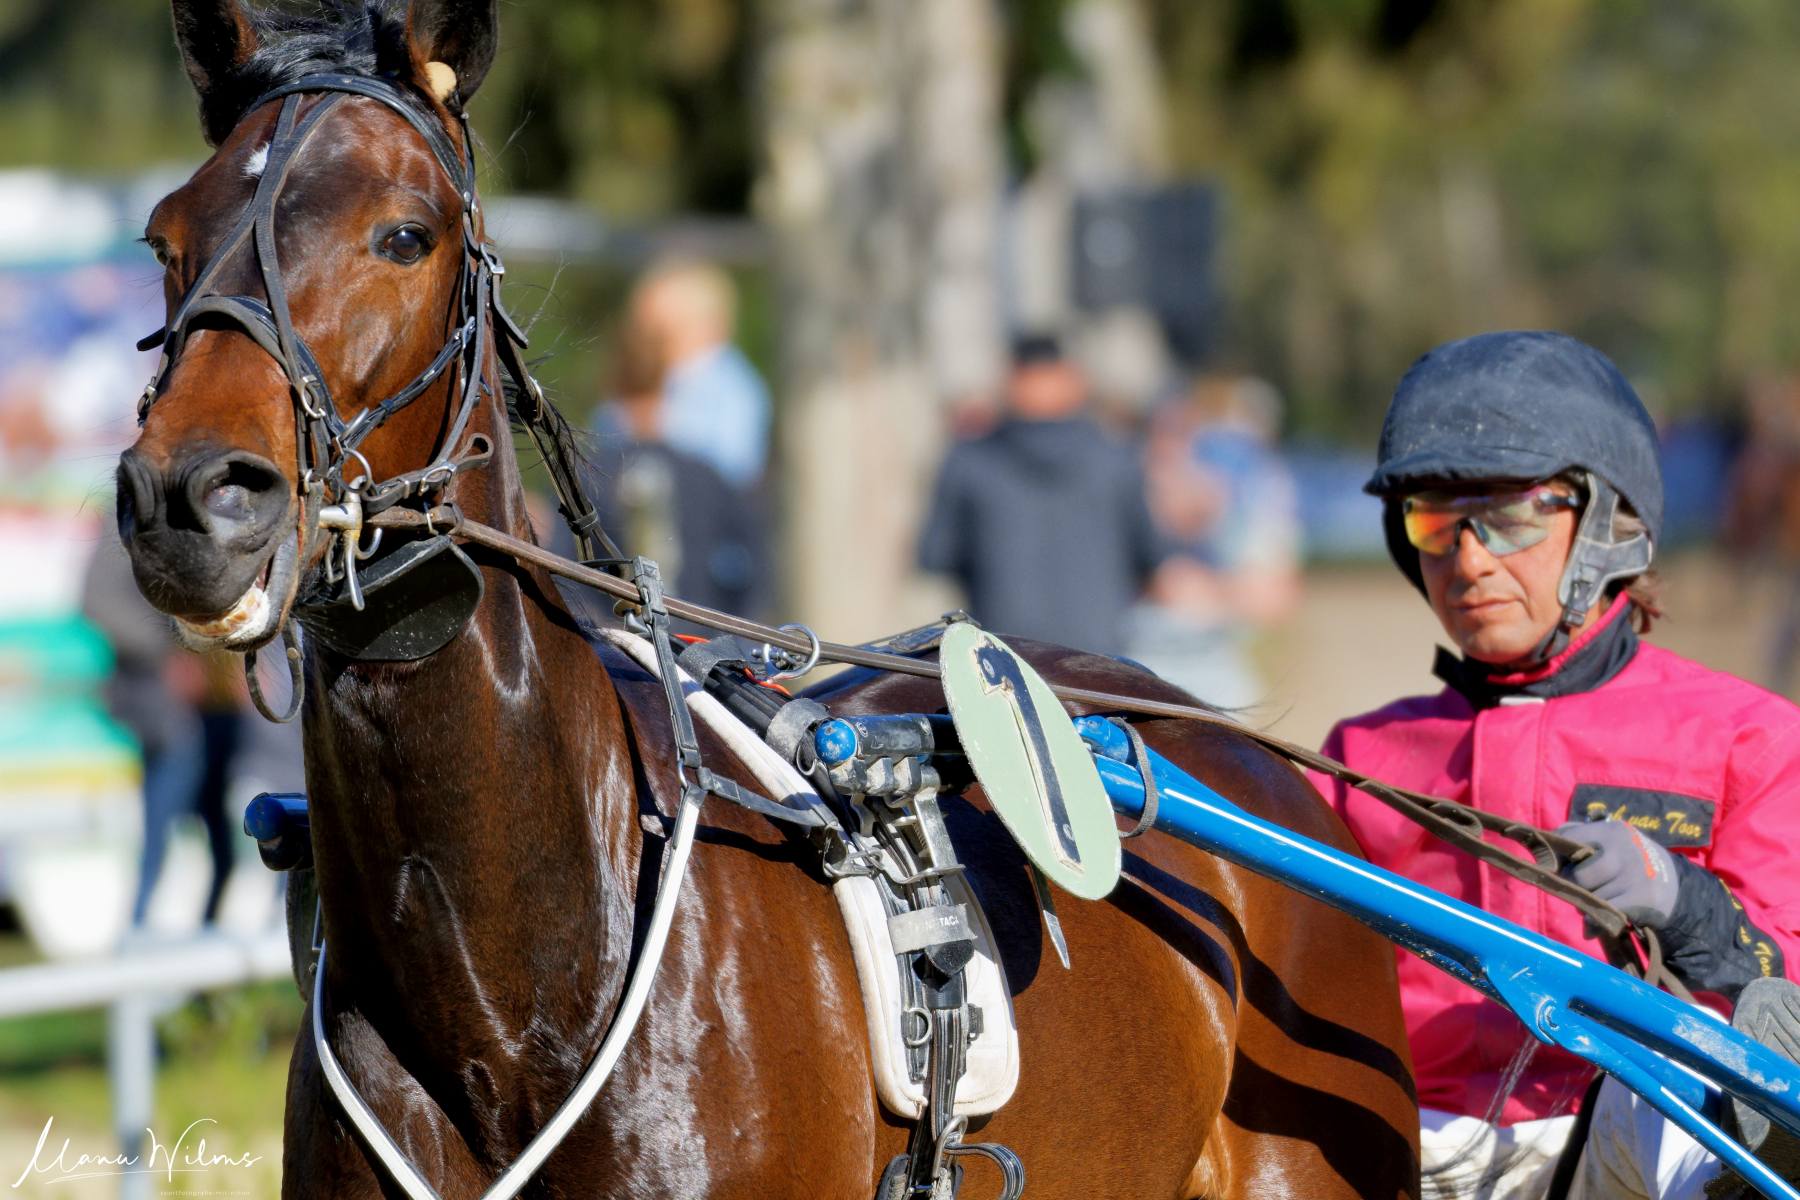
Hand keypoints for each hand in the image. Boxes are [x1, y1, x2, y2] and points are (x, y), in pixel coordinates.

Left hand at [1555, 820, 1680, 926]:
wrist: (1675, 887)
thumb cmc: (1630, 862)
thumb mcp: (1611, 841)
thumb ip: (1578, 836)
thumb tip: (1547, 844)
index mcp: (1611, 831)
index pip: (1567, 840)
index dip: (1557, 858)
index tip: (1558, 868)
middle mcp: (1624, 848)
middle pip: (1576, 875)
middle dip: (1573, 887)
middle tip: (1581, 890)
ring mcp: (1635, 874)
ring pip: (1589, 897)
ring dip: (1584, 906)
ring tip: (1595, 903)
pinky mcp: (1643, 899)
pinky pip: (1604, 914)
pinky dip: (1594, 922)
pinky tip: (1594, 924)